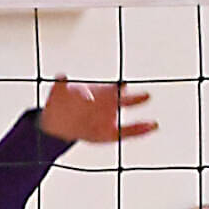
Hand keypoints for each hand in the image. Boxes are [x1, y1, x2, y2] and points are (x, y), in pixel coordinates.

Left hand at [38, 77, 156, 142]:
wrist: (56, 126)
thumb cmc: (59, 106)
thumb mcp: (57, 94)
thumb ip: (61, 85)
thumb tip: (62, 75)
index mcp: (99, 91)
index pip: (112, 88)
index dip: (117, 87)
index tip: (122, 87)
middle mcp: (108, 103)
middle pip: (125, 99)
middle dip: (135, 98)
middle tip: (146, 96)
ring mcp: (110, 118)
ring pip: (128, 114)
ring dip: (139, 117)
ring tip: (152, 121)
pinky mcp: (110, 133)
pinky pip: (128, 132)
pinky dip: (141, 129)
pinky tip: (152, 126)